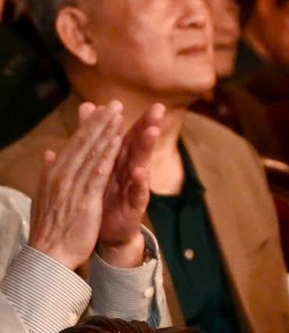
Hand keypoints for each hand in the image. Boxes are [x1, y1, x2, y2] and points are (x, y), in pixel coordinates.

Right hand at [27, 100, 125, 270]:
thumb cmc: (50, 226)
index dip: (89, 127)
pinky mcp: (84, 200)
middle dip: (100, 123)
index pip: (75, 145)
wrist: (47, 253)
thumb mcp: (47, 194)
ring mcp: (73, 186)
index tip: (101, 110)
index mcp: (56, 174)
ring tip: (118, 115)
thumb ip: (50, 172)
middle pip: (83, 144)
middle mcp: (62, 175)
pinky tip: (116, 144)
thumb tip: (49, 154)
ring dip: (105, 133)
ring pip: (91, 154)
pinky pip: (97, 174)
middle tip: (115, 104)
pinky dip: (106, 157)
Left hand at [98, 102, 163, 264]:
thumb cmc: (102, 197)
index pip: (125, 135)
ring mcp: (133, 188)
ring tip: (151, 132)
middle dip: (148, 127)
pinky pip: (138, 192)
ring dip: (147, 148)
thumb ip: (94, 137)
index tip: (137, 100)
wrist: (104, 232)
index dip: (129, 117)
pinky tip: (140, 170)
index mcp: (117, 161)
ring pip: (141, 164)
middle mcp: (128, 171)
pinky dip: (139, 181)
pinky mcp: (135, 206)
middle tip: (157, 110)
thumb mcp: (97, 165)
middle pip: (138, 146)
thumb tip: (88, 107)